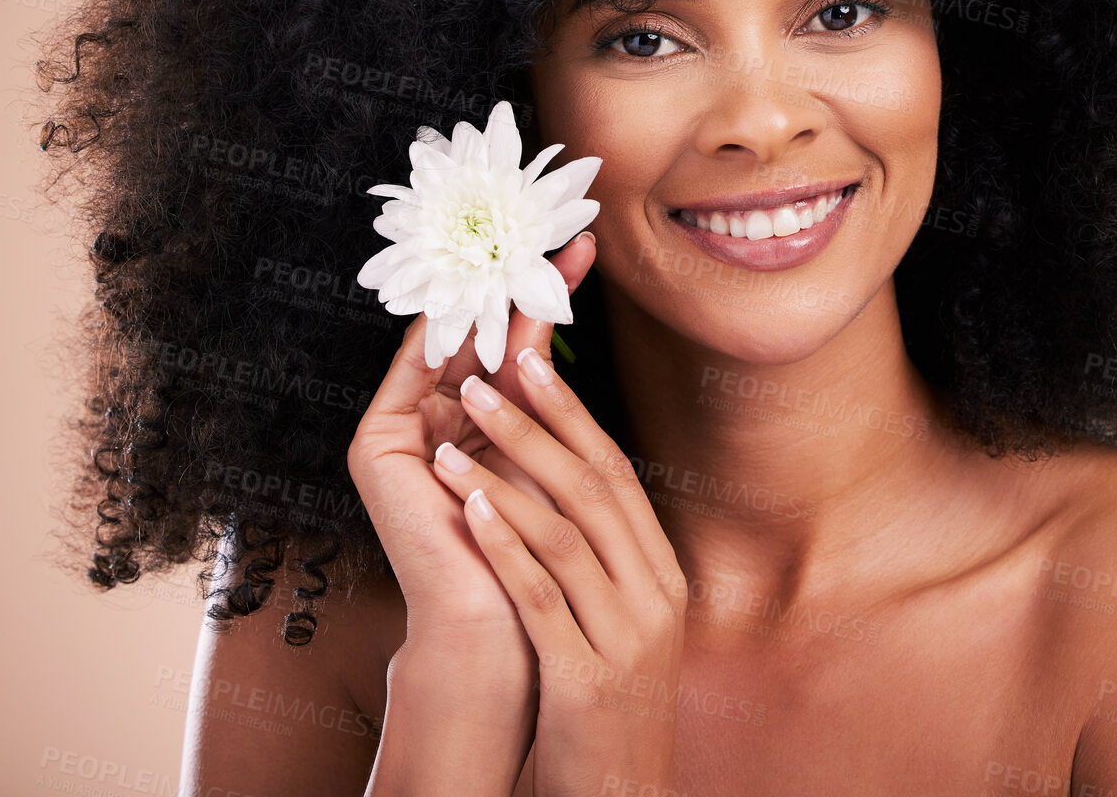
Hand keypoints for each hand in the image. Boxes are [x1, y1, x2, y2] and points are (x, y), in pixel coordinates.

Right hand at [345, 230, 597, 661]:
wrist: (508, 624)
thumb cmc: (541, 548)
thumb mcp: (547, 446)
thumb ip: (538, 384)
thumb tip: (557, 300)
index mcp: (479, 423)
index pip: (512, 343)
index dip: (546, 293)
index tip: (585, 245)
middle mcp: (436, 419)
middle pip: (479, 334)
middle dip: (520, 280)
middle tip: (566, 229)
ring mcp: (401, 431)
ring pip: (449, 344)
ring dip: (485, 291)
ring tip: (529, 241)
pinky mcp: (375, 446)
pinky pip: (413, 371)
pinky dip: (441, 329)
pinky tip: (475, 285)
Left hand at [430, 332, 686, 796]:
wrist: (622, 794)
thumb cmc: (607, 701)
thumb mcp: (624, 619)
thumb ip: (605, 555)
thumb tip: (562, 480)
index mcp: (661, 574)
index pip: (618, 474)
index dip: (574, 414)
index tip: (533, 364)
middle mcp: (653, 596)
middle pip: (595, 489)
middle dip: (537, 424)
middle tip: (486, 374)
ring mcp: (625, 636)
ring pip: (566, 534)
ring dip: (507, 474)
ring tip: (454, 436)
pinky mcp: (586, 678)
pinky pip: (543, 597)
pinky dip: (506, 546)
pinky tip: (470, 508)